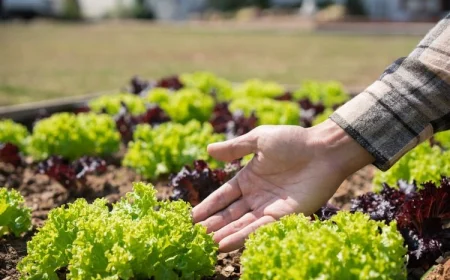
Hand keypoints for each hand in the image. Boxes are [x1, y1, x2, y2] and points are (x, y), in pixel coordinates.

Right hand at [192, 120, 373, 251]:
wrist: (324, 150)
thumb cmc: (293, 141)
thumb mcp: (259, 140)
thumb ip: (235, 148)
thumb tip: (208, 150)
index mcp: (248, 178)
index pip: (222, 196)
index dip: (207, 207)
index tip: (190, 218)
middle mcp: (256, 196)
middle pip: (229, 214)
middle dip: (212, 225)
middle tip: (193, 236)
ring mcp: (269, 207)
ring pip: (241, 224)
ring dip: (224, 234)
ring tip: (206, 243)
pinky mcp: (284, 216)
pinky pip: (260, 228)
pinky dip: (242, 236)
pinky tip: (226, 243)